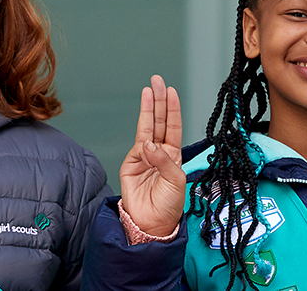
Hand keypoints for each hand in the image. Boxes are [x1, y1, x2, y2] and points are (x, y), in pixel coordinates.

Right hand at [118, 75, 184, 236]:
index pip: (173, 126)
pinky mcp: (130, 164)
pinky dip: (144, 138)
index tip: (171, 91)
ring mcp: (143, 156)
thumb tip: (149, 145)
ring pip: (147, 128)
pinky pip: (139, 147)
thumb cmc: (168, 206)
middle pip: (159, 121)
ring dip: (148, 109)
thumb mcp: (176, 182)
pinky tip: (148, 137)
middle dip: (159, 101)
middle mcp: (159, 152)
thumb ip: (164, 162)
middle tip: (157, 81)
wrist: (151, 224)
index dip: (172, 109)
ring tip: (149, 90)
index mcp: (174, 155)